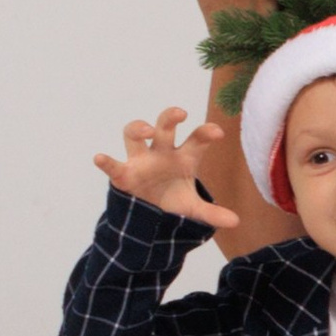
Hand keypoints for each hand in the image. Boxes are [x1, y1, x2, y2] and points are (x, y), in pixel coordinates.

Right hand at [95, 107, 240, 229]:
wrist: (148, 216)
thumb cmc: (172, 201)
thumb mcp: (193, 209)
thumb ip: (211, 213)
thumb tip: (235, 222)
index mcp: (183, 157)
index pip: (196, 140)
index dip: (205, 133)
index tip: (217, 132)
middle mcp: (161, 153)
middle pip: (164, 127)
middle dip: (170, 117)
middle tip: (181, 113)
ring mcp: (140, 161)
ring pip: (133, 134)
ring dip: (138, 128)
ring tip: (148, 131)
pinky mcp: (123, 174)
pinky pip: (112, 165)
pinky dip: (106, 162)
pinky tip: (100, 158)